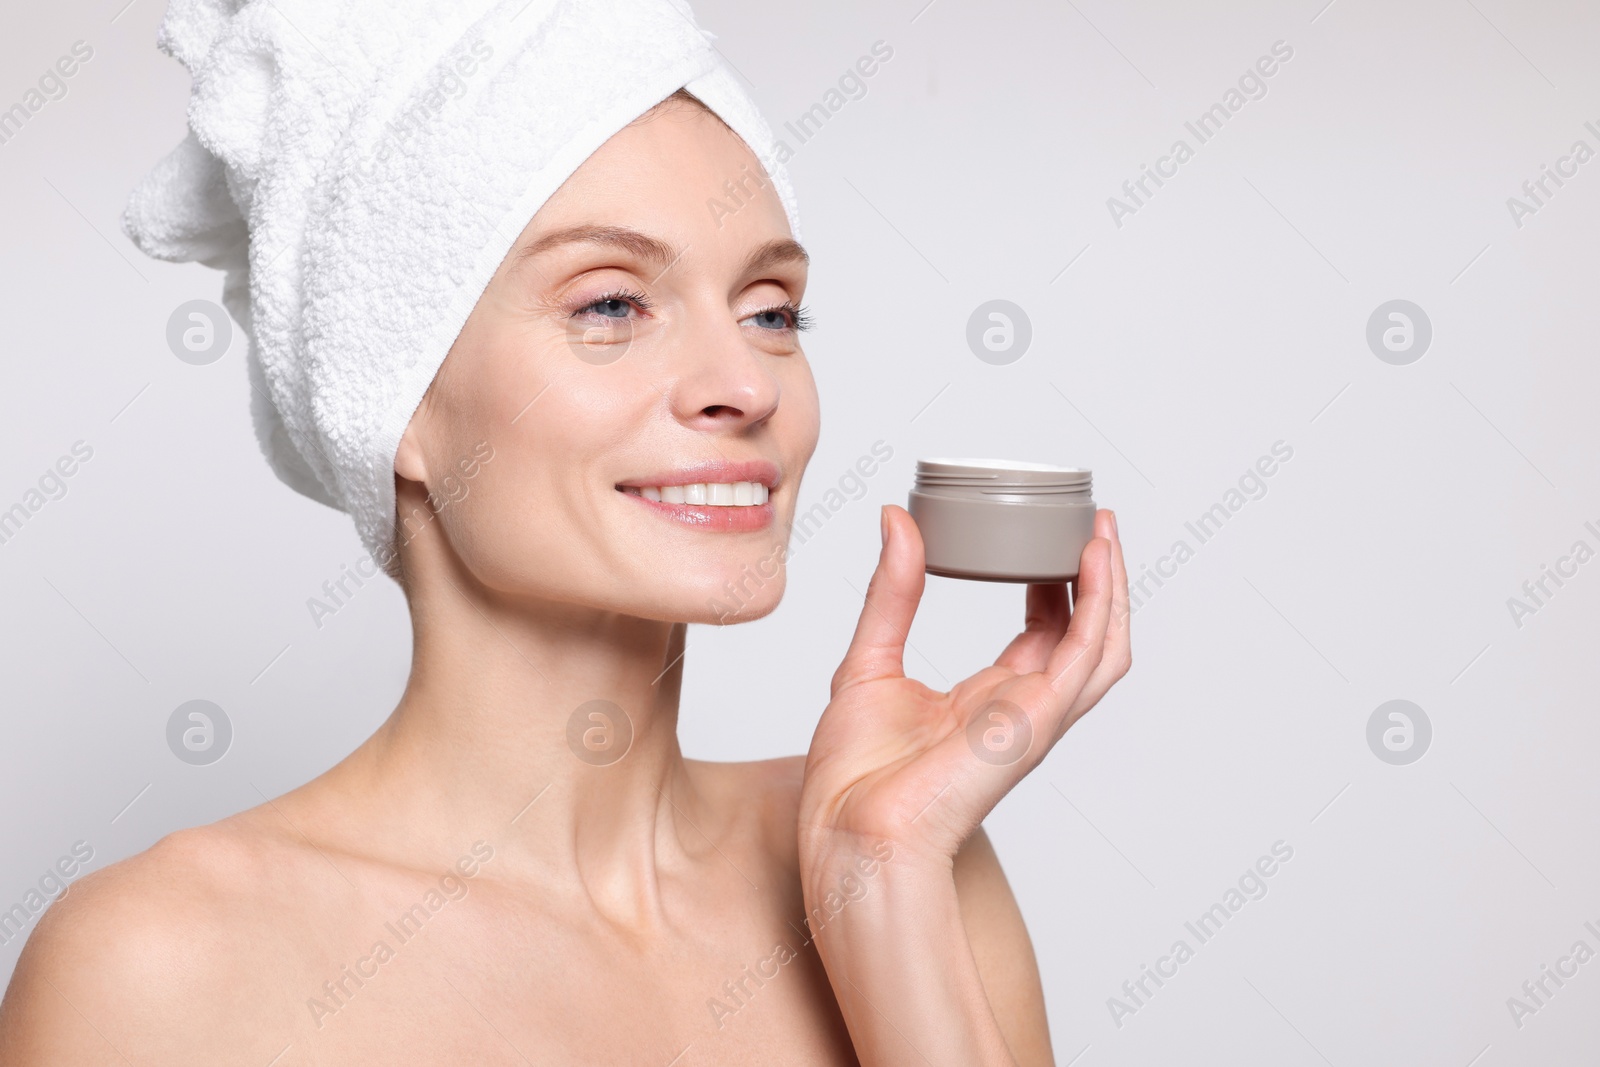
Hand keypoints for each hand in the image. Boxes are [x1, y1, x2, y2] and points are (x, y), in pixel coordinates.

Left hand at [797, 505, 1129, 872]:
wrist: (850, 833)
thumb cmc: (852, 778)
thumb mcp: (868, 661)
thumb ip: (891, 592)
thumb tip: (896, 521)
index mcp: (985, 703)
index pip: (1043, 633)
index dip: (1055, 584)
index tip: (1049, 537)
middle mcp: (1020, 710)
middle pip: (1086, 636)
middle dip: (1098, 579)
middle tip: (1092, 521)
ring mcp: (1035, 718)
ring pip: (1103, 645)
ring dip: (1112, 587)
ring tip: (1102, 529)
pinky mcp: (1037, 720)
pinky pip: (1087, 657)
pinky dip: (1099, 606)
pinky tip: (1094, 559)